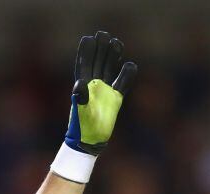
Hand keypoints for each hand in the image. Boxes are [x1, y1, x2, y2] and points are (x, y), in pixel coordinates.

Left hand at [63, 31, 136, 155]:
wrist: (90, 142)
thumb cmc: (82, 127)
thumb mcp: (81, 112)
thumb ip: (80, 97)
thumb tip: (79, 84)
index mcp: (83, 86)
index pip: (84, 64)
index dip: (86, 52)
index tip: (89, 38)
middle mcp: (93, 87)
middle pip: (98, 63)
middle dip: (101, 49)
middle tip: (104, 35)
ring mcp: (104, 92)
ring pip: (109, 69)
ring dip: (113, 57)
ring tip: (117, 43)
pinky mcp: (115, 99)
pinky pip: (122, 83)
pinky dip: (126, 74)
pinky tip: (130, 65)